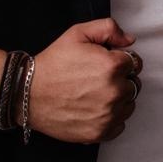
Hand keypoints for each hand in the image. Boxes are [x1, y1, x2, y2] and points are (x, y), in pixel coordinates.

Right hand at [29, 18, 140, 143]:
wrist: (27, 93)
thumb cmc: (52, 64)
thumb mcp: (79, 34)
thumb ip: (109, 29)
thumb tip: (129, 40)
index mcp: (113, 66)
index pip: (135, 63)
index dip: (121, 62)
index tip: (106, 65)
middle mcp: (114, 91)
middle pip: (132, 84)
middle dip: (120, 80)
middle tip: (97, 80)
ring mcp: (107, 114)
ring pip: (128, 105)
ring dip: (118, 100)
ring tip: (95, 95)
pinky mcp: (98, 132)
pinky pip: (119, 126)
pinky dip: (111, 119)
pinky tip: (95, 110)